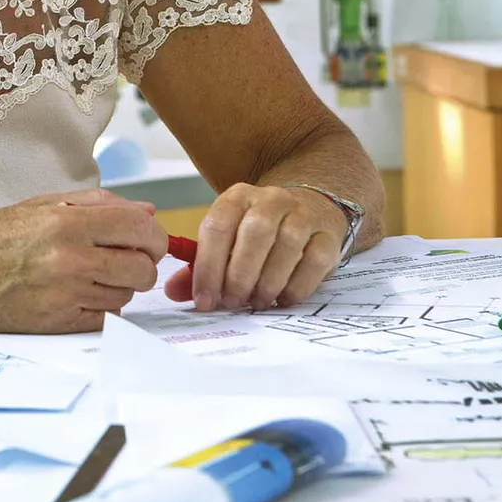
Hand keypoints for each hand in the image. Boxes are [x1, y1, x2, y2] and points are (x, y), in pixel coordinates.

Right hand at [0, 188, 167, 333]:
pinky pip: (106, 318)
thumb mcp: (43, 204)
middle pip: (143, 268)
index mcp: (67, 222)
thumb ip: (98, 204)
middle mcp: (70, 259)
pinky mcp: (58, 324)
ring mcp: (65, 295)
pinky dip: (101, 307)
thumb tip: (147, 211)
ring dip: (117, 285)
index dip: (153, 234)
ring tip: (88, 273)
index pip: (140, 228)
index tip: (148, 238)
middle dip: (140, 262)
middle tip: (120, 257)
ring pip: (126, 295)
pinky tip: (79, 293)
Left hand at [163, 184, 345, 311]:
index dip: (208, 267)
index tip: (204, 300)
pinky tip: (283, 300)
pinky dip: (297, 286)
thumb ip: (201, 265)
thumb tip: (174, 292)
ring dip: (268, 281)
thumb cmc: (259, 232)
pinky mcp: (327, 234)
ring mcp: (302, 214)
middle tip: (232, 302)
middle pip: (254, 233)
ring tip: (256, 303)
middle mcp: (270, 199)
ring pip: (287, 245)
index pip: (217, 227)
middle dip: (239, 274)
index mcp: (237, 197)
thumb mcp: (228, 238)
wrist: (310, 208)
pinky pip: (315, 260)